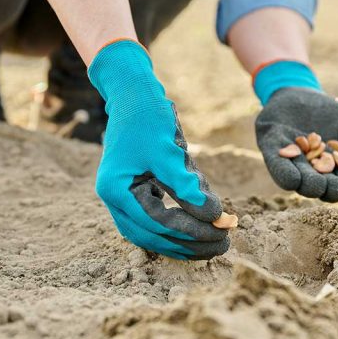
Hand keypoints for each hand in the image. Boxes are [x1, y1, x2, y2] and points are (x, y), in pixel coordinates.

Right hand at [89, 40, 229, 259]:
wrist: (134, 93)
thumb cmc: (148, 118)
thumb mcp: (169, 152)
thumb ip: (187, 187)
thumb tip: (214, 218)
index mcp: (116, 190)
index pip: (157, 223)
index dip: (191, 230)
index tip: (221, 231)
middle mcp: (114, 198)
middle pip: (153, 235)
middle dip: (189, 242)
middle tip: (223, 245)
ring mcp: (122, 196)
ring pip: (152, 232)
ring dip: (183, 240)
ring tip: (214, 244)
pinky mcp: (134, 190)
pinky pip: (154, 218)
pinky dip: (176, 225)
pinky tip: (199, 228)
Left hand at [256, 87, 337, 201]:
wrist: (299, 93)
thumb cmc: (330, 115)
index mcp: (334, 171)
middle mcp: (312, 173)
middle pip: (323, 188)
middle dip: (330, 190)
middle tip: (336, 187)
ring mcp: (292, 163)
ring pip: (300, 181)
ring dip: (309, 184)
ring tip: (317, 184)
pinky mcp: (272, 151)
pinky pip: (277, 166)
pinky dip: (285, 174)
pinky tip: (294, 180)